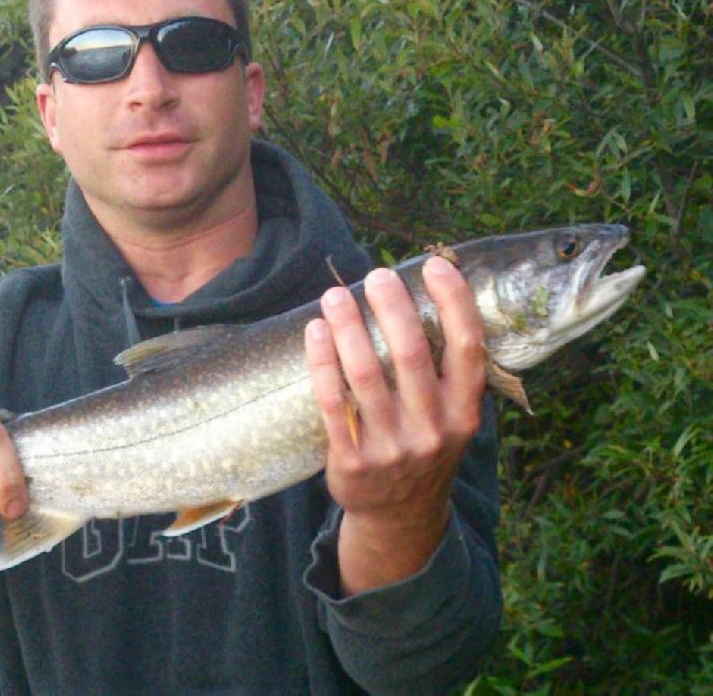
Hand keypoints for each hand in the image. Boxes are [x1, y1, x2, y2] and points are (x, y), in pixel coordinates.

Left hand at [305, 256, 486, 594]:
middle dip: (392, 306)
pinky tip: (314, 332)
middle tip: (376, 275)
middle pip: (411, 354)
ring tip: (334, 296)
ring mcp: (393, 446)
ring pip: (367, 374)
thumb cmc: (423, 447)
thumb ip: (445, 372)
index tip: (436, 266)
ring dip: (348, 327)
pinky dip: (322, 362)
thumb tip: (419, 298)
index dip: (455, 303)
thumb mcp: (451, 418)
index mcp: (465, 411)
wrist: (399, 516)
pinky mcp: (353, 460)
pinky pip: (334, 401)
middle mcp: (434, 429)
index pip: (468, 348)